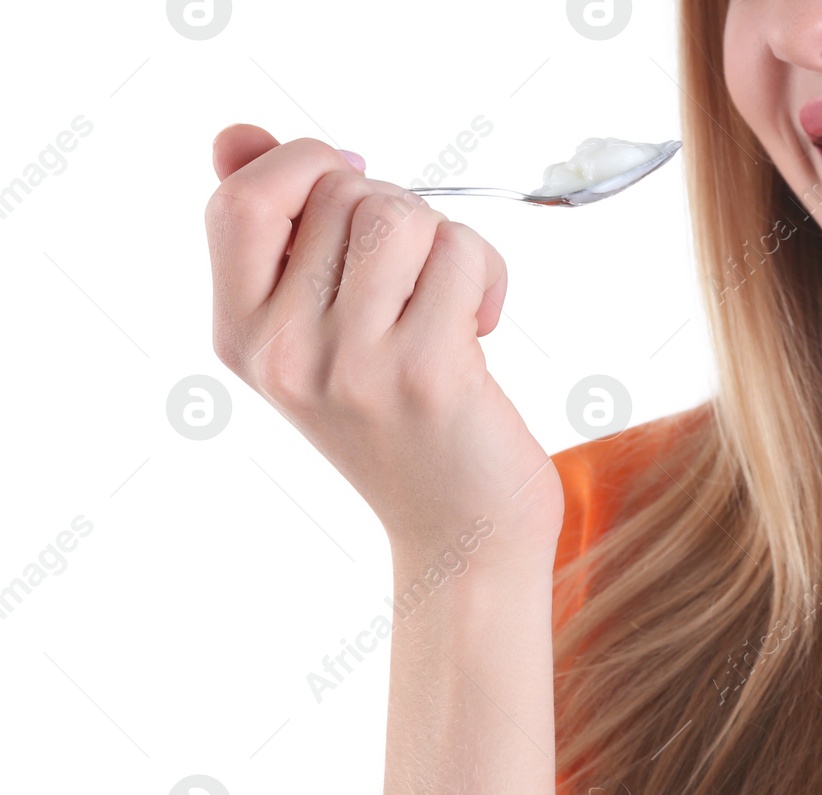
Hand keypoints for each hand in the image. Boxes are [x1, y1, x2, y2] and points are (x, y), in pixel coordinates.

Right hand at [204, 124, 562, 567]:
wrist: (461, 536)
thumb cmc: (400, 426)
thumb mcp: (317, 337)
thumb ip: (279, 235)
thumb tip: (236, 135)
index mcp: (240, 338)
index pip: (238, 201)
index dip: (301, 164)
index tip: (353, 182)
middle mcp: (283, 353)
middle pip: (342, 193)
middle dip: (399, 214)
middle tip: (418, 282)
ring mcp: (353, 365)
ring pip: (403, 214)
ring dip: (447, 244)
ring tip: (452, 303)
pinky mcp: (427, 373)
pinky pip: (462, 254)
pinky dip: (489, 277)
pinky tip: (481, 330)